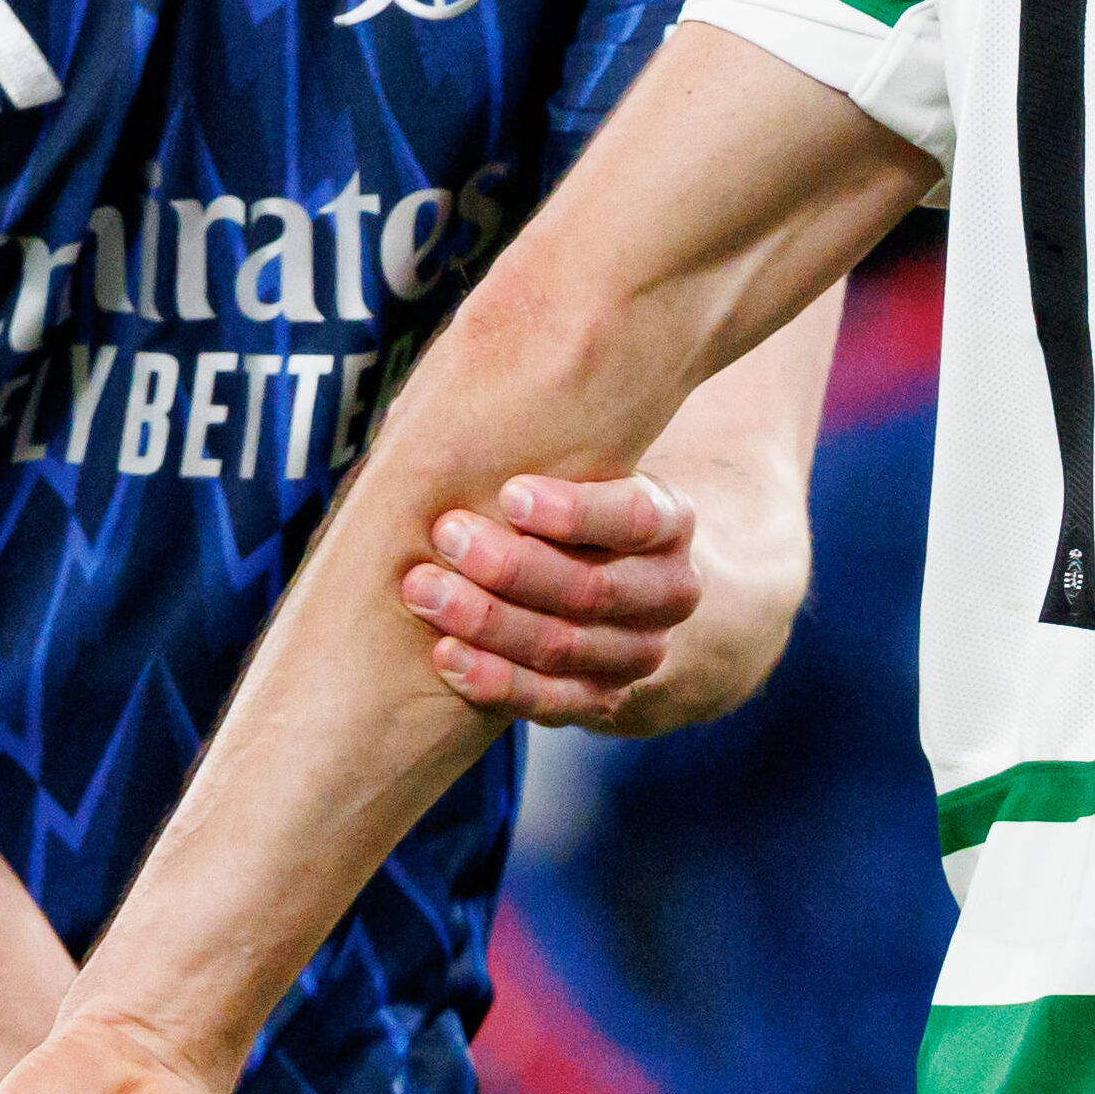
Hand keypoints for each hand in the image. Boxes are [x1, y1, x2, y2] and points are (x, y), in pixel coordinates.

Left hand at [397, 473, 734, 735]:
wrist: (616, 592)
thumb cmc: (568, 505)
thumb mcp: (582, 465)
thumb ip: (545, 442)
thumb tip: (458, 392)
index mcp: (672, 522)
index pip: (634, 517)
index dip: (573, 511)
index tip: (509, 494)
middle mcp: (670, 592)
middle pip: (591, 588)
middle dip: (510, 566)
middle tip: (444, 535)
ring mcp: (639, 652)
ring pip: (563, 647)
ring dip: (487, 621)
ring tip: (422, 589)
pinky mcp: (604, 699)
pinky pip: (550, 701)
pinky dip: (495, 680)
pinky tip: (445, 654)